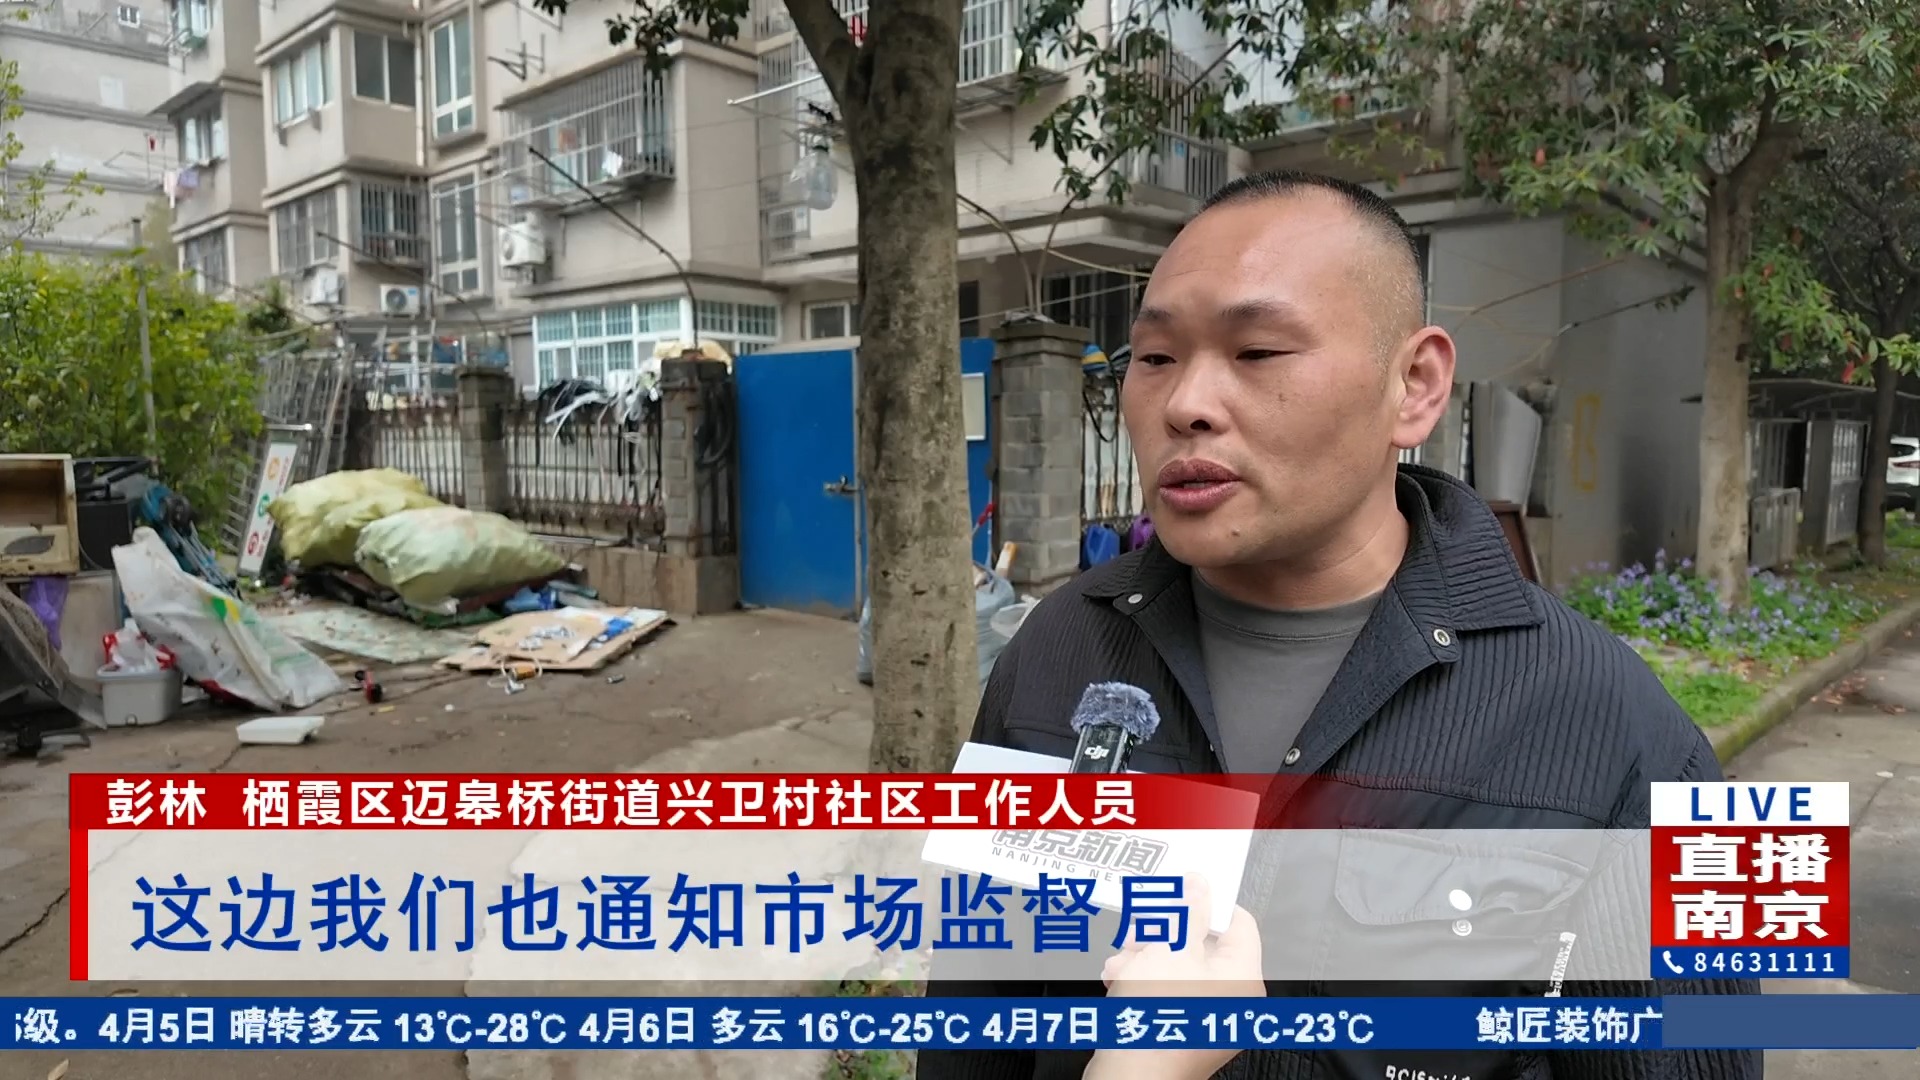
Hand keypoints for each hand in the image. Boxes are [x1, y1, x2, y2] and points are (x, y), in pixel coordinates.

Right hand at [1083, 875, 1263, 1079]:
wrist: (1130, 1076)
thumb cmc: (1156, 1020)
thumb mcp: (1171, 949)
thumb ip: (1188, 913)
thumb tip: (1200, 887)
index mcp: (1242, 977)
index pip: (1239, 924)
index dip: (1210, 903)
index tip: (1182, 890)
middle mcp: (1231, 999)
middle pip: (1203, 945)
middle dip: (1163, 933)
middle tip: (1139, 930)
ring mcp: (1206, 1017)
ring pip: (1178, 967)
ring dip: (1145, 956)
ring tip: (1121, 963)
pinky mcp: (1181, 1029)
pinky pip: (1167, 991)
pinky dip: (1142, 981)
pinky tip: (1118, 981)